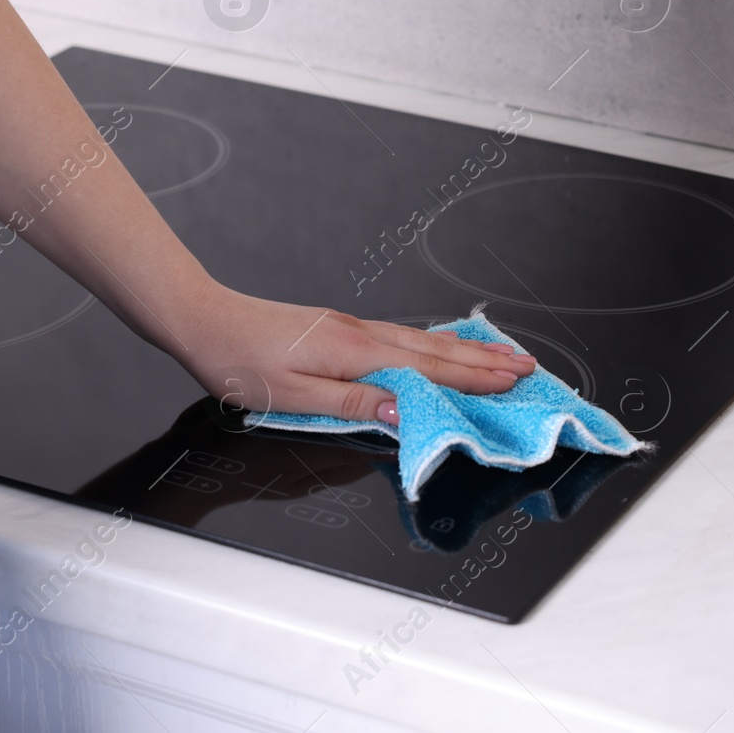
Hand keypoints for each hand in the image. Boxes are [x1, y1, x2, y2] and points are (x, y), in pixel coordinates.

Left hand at [173, 282, 535, 424]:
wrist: (205, 321)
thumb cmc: (239, 362)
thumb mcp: (292, 396)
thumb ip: (352, 404)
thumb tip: (403, 412)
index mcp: (354, 353)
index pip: (428, 369)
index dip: (474, 378)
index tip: (514, 381)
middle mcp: (360, 335)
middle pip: (435, 349)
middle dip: (484, 360)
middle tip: (528, 366)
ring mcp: (352, 328)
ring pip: (422, 340)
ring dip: (465, 349)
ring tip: (501, 354)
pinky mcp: (339, 330)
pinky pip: (402, 337)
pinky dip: (434, 343)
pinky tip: (441, 346)